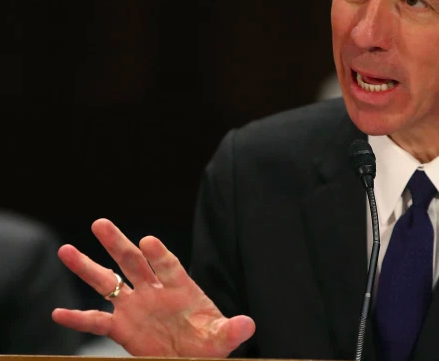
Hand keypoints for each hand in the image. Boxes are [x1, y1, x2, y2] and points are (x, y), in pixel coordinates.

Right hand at [52, 218, 254, 356]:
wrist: (191, 357)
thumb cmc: (208, 344)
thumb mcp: (222, 338)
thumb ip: (232, 330)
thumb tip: (248, 324)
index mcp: (180, 287)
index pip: (168, 266)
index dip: (159, 254)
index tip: (148, 241)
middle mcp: (154, 291)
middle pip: (133, 262)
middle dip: (118, 243)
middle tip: (100, 224)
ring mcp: (136, 306)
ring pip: (108, 282)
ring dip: (88, 267)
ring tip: (65, 250)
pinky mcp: (122, 327)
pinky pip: (96, 321)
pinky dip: (77, 318)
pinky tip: (57, 313)